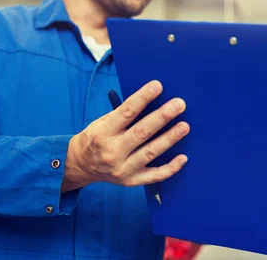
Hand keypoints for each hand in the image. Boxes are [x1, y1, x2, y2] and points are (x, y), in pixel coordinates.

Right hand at [61, 80, 188, 191]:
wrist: (81, 165)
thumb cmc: (97, 138)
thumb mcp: (102, 123)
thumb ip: (123, 115)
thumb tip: (152, 100)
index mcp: (104, 132)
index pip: (126, 112)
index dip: (143, 98)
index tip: (158, 86)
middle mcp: (113, 151)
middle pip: (141, 132)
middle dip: (162, 117)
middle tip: (179, 104)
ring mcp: (123, 168)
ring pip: (150, 152)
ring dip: (169, 139)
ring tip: (184, 126)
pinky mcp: (131, 181)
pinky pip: (154, 176)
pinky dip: (170, 168)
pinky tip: (183, 158)